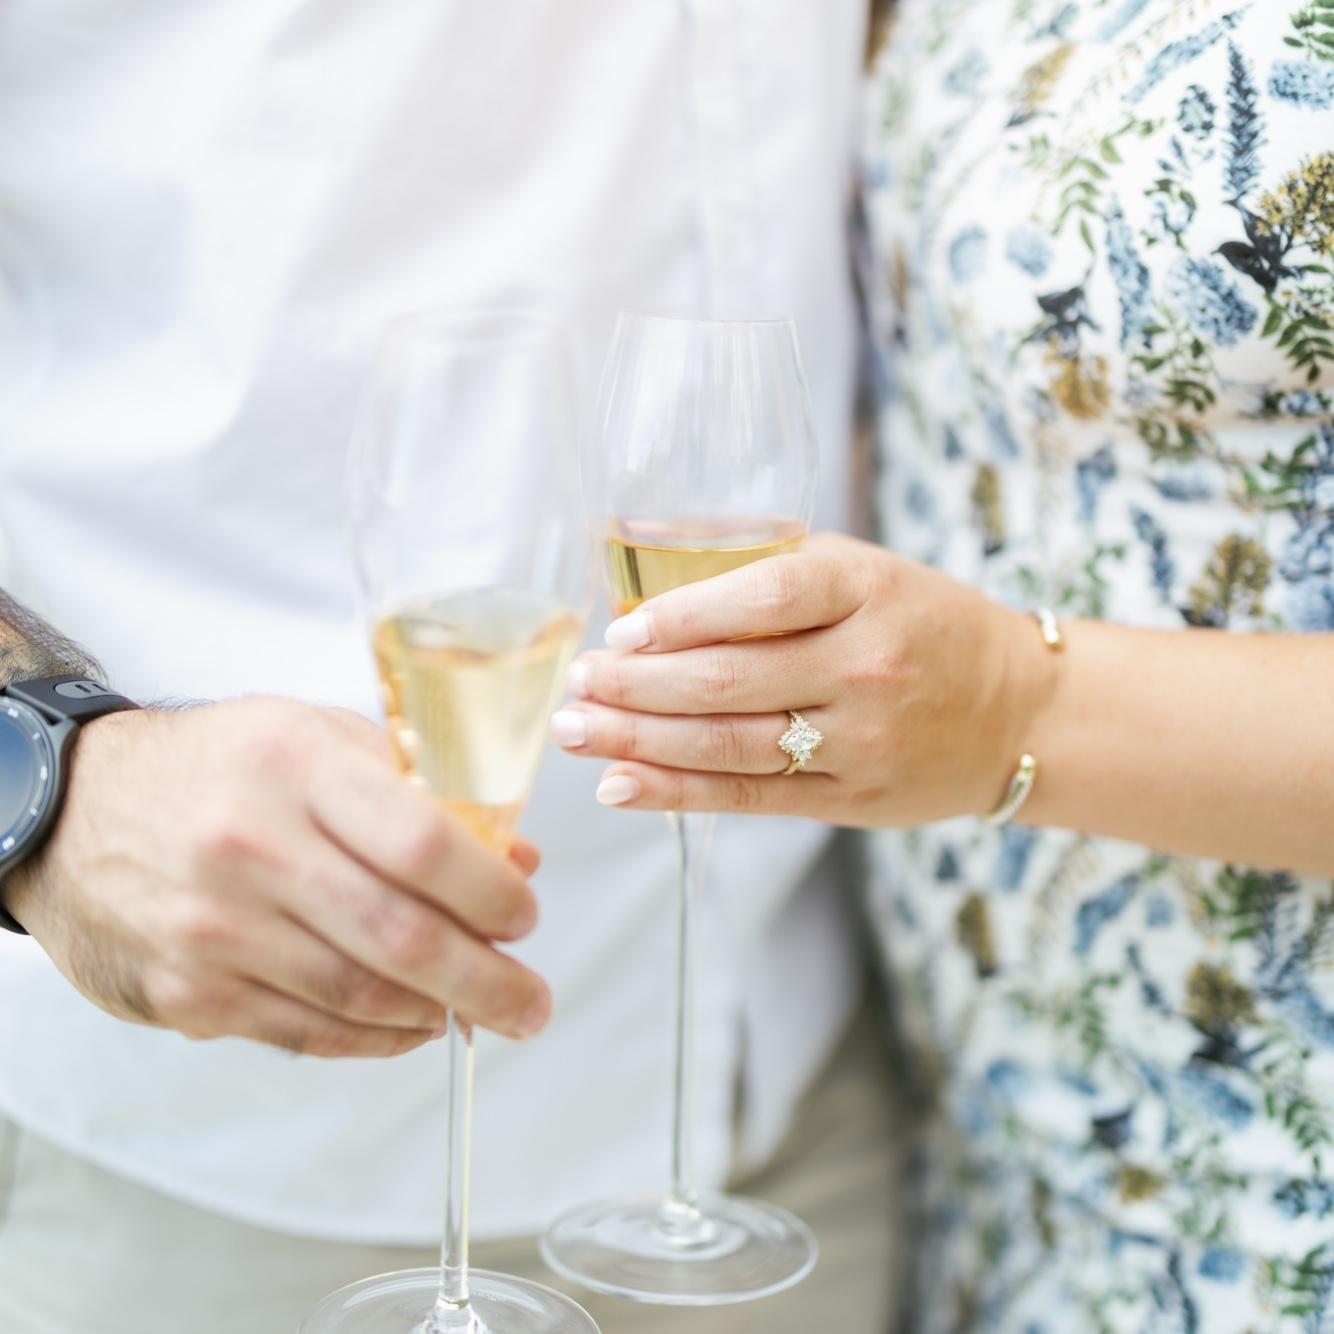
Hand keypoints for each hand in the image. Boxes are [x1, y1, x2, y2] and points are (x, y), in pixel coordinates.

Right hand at [3, 699, 550, 1056]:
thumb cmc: (216, 769)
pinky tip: (411, 1026)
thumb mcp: (314, 738)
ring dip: (438, 1013)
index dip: (491, 892)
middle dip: (488, 981)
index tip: (525, 915)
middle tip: (531, 1002)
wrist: (70, 813)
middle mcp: (252, 849)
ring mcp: (215, 930)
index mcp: (296, 768)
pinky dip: (375, 1040)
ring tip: (478, 1011)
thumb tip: (513, 857)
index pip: (423, 842)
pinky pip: (307, 1034)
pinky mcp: (189, 993)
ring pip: (359, 997)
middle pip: (401, 937)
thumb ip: (417, 791)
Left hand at [554, 534, 1050, 826]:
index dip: (683, 615)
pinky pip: (750, 798)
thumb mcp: (864, 573)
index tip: (622, 630)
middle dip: (638, 685)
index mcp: (868, 591)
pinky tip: (620, 783)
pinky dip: (678, 792)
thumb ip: (773, 574)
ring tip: (577, 731)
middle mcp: (866, 666)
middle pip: (731, 679)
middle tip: (577, 684)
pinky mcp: (852, 800)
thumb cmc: (921, 625)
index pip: (764, 597)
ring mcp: (861, 741)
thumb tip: (655, 584)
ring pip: (730, 744)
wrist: (1019, 711)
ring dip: (640, 740)